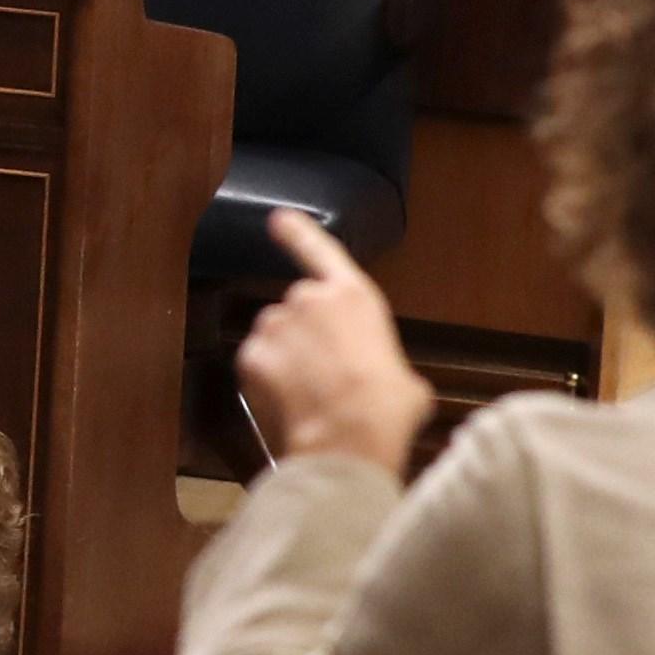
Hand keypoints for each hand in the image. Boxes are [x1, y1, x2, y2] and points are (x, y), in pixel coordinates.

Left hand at [240, 211, 435, 474]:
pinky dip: (266, 383)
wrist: (348, 436)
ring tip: (311, 397)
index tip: (278, 218)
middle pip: (298, 313)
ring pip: (274, 340)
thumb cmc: (388, 408)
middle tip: (327, 379)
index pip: (321, 252)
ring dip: (285, 362)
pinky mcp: (249, 354)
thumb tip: (389, 386)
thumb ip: (385, 364)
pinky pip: (256, 366)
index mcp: (354, 296)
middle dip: (306, 341)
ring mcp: (274, 325)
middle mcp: (307, 300)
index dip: (299, 233)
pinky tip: (289, 405)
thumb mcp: (406, 379)